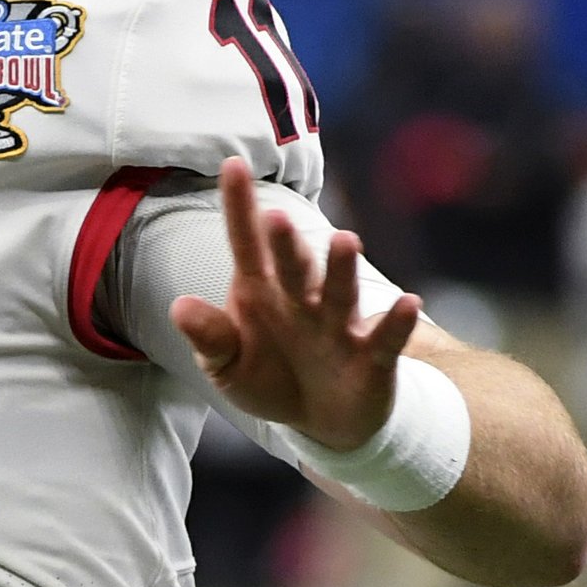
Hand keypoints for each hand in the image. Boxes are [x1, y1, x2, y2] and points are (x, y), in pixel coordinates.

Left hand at [167, 163, 422, 451]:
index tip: (231, 164)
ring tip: (345, 240)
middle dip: (287, 245)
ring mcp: (339, 327)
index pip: (247, 245)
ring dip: (342, 269)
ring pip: (340, 293)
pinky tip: (408, 302)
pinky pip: (386, 338)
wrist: (323, 422)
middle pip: (294, 267)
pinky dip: (396, 322)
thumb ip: (210, 337)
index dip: (240, 207)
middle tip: (277, 218)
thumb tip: (178, 307)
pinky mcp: (372, 359)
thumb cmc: (271, 379)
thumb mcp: (227, 365)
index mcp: (263, 293)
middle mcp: (303, 300)